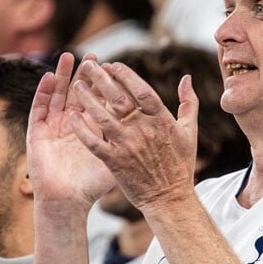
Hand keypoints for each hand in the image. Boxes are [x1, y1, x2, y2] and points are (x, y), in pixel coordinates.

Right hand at [27, 53, 116, 209]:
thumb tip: (152, 128)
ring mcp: (53, 127)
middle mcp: (72, 125)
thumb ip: (128, 141)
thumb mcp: (114, 159)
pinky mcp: (37, 132)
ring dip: (62, 76)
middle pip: (78, 93)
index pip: (98, 101)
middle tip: (94, 56)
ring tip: (69, 57)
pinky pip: (39, 109)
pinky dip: (42, 93)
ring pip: (57, 96)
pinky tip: (48, 78)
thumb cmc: (91, 185)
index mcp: (90, 129)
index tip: (112, 66)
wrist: (67, 202)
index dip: (104, 84)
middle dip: (86, 75)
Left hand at [67, 58, 197, 212]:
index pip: (141, 90)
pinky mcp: (115, 162)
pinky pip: (94, 142)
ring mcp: (128, 145)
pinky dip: (82, 129)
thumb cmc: (180, 165)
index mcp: (161, 120)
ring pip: (103, 116)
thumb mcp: (190, 131)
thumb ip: (189, 102)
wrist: (170, 198)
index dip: (125, 75)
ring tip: (76, 85)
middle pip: (118, 98)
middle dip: (102, 79)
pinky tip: (72, 116)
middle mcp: (143, 129)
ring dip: (87, 99)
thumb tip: (187, 77)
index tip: (112, 65)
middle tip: (88, 65)